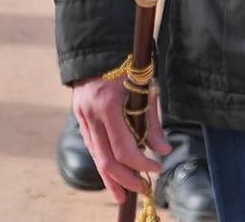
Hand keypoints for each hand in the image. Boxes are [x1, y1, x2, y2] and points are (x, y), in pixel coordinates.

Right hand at [71, 74, 170, 202]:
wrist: (99, 49)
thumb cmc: (129, 67)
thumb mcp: (145, 90)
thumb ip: (152, 122)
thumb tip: (164, 150)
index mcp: (109, 105)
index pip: (123, 148)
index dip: (141, 163)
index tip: (157, 168)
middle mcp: (92, 115)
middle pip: (106, 160)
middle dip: (125, 179)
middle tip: (141, 190)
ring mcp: (82, 117)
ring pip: (96, 157)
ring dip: (111, 178)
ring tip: (124, 194)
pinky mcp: (80, 118)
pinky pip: (93, 146)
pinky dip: (103, 162)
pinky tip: (113, 174)